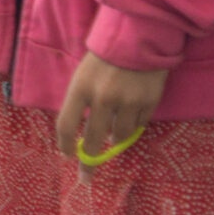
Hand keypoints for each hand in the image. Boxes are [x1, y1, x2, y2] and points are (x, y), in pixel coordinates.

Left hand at [53, 50, 169, 160]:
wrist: (138, 39)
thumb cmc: (105, 58)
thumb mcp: (84, 75)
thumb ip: (81, 102)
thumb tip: (81, 134)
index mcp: (80, 88)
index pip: (67, 124)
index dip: (65, 144)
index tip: (67, 156)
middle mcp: (102, 98)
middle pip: (93, 139)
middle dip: (89, 161)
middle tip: (87, 175)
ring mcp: (127, 102)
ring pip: (119, 136)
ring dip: (115, 140)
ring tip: (113, 137)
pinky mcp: (148, 103)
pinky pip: (138, 126)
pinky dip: (132, 126)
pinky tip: (130, 115)